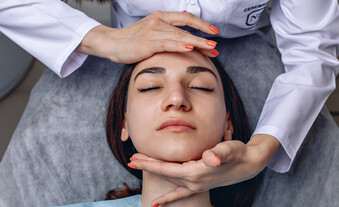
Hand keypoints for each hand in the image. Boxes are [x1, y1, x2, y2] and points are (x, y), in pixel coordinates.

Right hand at [76, 11, 219, 63]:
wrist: (112, 43)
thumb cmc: (133, 40)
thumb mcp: (152, 31)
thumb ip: (168, 29)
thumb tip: (184, 23)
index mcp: (161, 17)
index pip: (186, 18)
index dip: (201, 24)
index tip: (214, 32)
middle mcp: (158, 21)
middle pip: (186, 28)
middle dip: (203, 37)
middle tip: (216, 45)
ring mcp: (153, 31)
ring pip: (180, 36)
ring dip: (197, 43)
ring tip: (211, 48)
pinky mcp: (147, 43)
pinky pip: (167, 44)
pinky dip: (180, 46)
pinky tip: (191, 49)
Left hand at [129, 134, 279, 206]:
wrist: (250, 163)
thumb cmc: (238, 153)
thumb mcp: (229, 149)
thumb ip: (219, 153)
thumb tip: (212, 159)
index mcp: (196, 173)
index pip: (166, 168)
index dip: (149, 163)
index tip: (134, 158)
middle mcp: (193, 182)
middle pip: (164, 174)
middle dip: (146, 166)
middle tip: (130, 160)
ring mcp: (196, 185)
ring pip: (168, 180)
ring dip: (153, 173)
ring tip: (138, 168)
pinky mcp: (199, 185)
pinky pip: (178, 194)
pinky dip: (166, 198)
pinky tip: (156, 205)